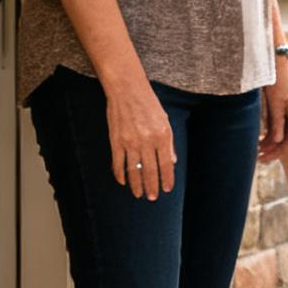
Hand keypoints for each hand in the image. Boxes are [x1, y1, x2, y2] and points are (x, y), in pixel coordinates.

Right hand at [104, 73, 174, 199]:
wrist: (127, 90)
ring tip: (139, 194)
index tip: (167, 189)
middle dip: (152, 186)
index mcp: (162, 136)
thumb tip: (172, 161)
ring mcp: (130, 142)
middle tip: (152, 198)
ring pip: (134, 170)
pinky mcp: (116, 141)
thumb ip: (169, 142)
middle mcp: (147, 141)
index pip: (166, 164)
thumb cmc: (149, 104)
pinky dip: (120, 174)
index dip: (167, 178)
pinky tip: (123, 181)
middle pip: (150, 170)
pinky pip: (118, 162)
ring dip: (137, 184)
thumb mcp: (165, 120)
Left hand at [258, 60, 287, 162]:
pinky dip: (267, 136)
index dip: (278, 152)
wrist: (276, 69)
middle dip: (272, 150)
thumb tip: (277, 141)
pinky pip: (276, 129)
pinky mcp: (282, 114)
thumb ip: (277, 123)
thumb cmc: (277, 85)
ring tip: (255, 151)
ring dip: (269, 144)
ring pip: (280, 136)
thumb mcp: (276, 105)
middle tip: (258, 158)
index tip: (265, 157)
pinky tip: (257, 141)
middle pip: (286, 141)